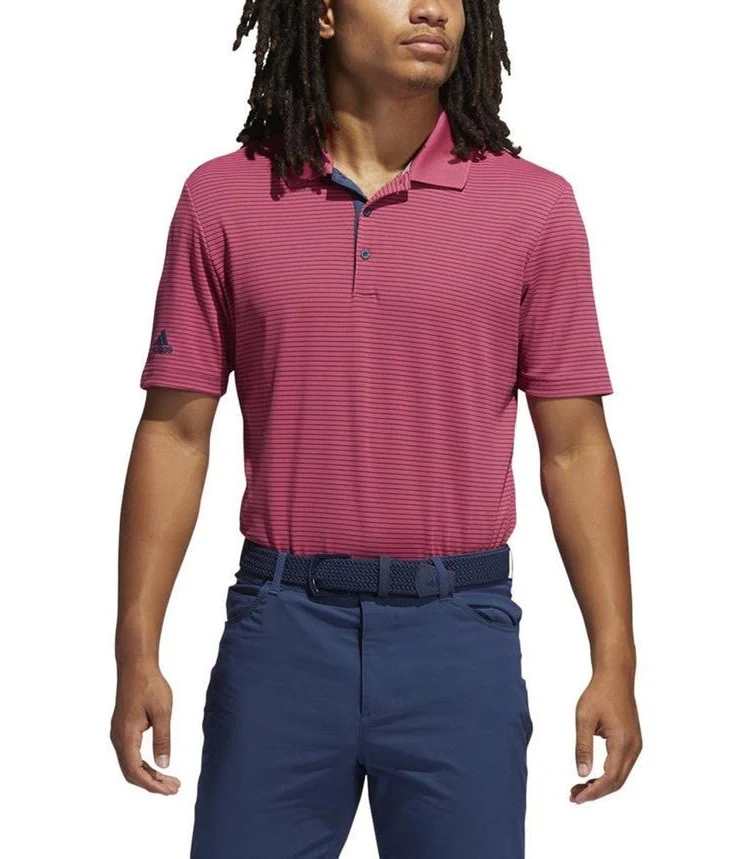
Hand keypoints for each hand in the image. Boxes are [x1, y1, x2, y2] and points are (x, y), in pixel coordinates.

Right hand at [110, 662, 180, 794]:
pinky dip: (144, 764)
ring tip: (170, 781)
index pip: (135, 770)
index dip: (152, 784)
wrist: (136, 666)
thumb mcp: (162, 712)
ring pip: (130, 764)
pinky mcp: (123, 730)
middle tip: (174, 788)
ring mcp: (119, 734)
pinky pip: (131, 755)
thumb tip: (164, 765)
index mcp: (126, 735)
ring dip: (149, 775)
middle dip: (152, 784)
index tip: (169, 790)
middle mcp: (118, 738)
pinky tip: (158, 767)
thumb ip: (163, 740)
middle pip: (131, 772)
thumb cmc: (150, 685)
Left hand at [570, 669, 641, 803]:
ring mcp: (635, 745)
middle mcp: (633, 747)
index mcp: (622, 742)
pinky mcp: (632, 742)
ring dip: (601, 785)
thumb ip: (583, 746)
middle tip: (574, 796)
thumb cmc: (598, 694)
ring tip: (579, 788)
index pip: (610, 778)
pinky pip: (621, 766)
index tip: (576, 798)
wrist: (615, 677)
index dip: (593, 792)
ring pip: (620, 775)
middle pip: (617, 782)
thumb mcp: (584, 718)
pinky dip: (608, 775)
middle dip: (596, 793)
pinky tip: (592, 776)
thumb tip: (581, 773)